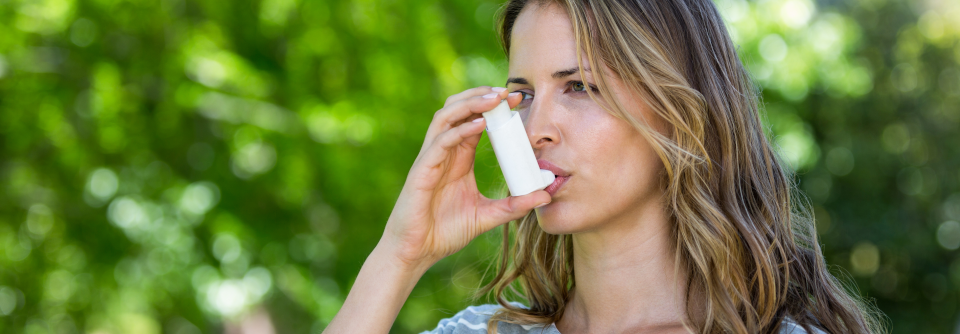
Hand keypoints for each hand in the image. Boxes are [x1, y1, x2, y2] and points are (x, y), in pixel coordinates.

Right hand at [380, 86, 551, 269]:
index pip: (475, 121)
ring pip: (446, 117)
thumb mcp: (487, 216)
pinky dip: (460, 130)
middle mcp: (443, 152)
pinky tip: (479, 124)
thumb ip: (513, 206)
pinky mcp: (421, 170)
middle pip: (458, 109)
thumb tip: (544, 197)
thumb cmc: (444, 232)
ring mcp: (430, 159)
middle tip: (508, 92)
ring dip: (470, 103)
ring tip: (494, 98)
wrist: (417, 252)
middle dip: (481, 96)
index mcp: (458, 158)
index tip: (518, 99)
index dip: (494, 107)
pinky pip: (440, 142)